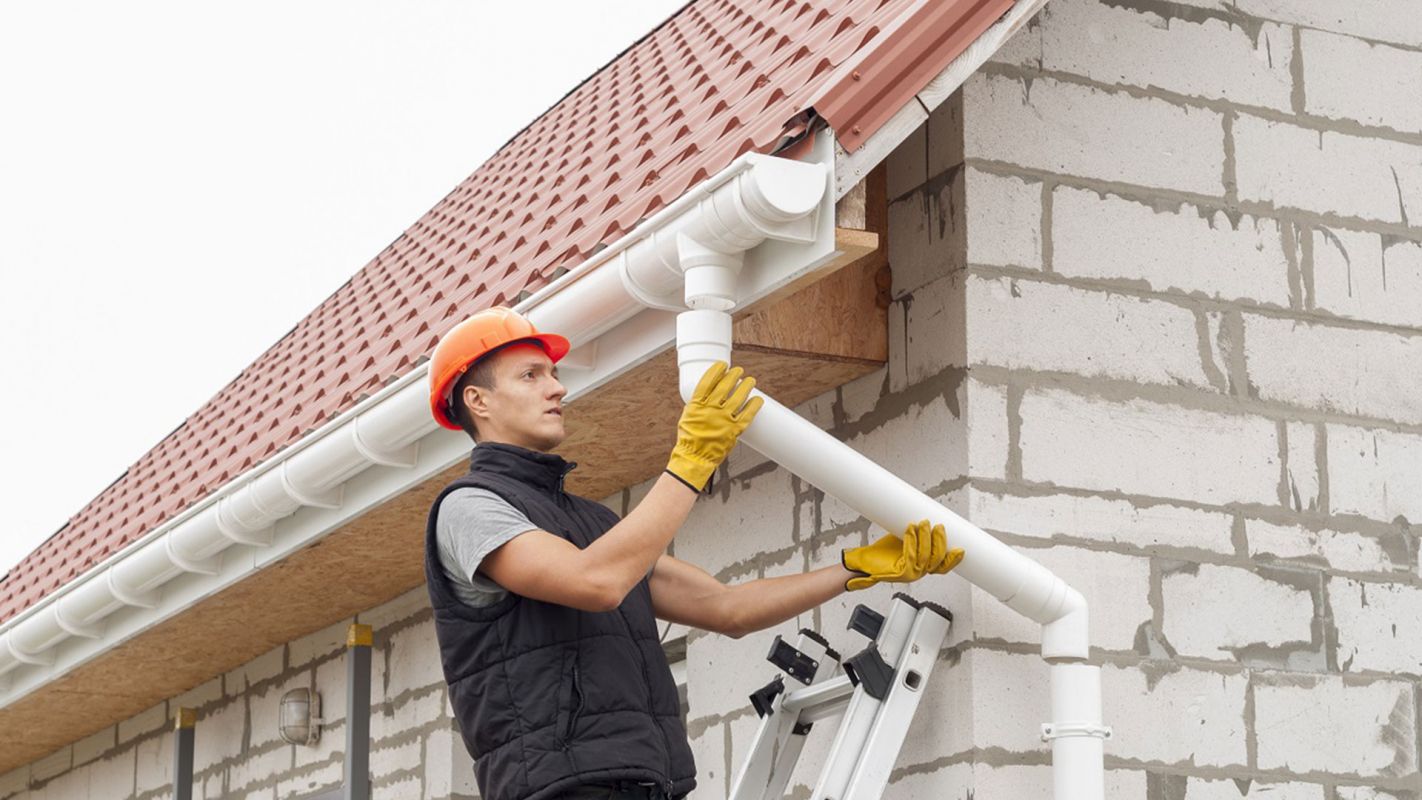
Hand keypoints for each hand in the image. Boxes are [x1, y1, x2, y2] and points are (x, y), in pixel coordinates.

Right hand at [665, 361, 763, 491]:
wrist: (695, 457)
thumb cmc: (689, 438)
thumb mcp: (687, 417)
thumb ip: (698, 405)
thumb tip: (707, 394)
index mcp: (697, 405)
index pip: (708, 381)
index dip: (717, 370)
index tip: (723, 365)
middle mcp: (711, 409)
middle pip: (725, 386)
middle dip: (733, 375)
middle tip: (739, 370)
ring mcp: (723, 419)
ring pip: (739, 397)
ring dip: (746, 386)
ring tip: (750, 380)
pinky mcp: (734, 430)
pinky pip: (747, 415)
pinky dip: (754, 406)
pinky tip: (757, 399)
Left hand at [841, 519, 963, 590]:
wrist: (864, 562)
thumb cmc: (884, 551)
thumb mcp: (905, 539)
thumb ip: (918, 533)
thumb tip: (927, 515)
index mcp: (923, 566)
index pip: (943, 566)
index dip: (953, 559)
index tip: (961, 549)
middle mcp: (919, 572)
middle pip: (937, 560)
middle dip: (940, 542)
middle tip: (939, 526)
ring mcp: (911, 574)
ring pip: (925, 556)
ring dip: (926, 538)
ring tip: (924, 523)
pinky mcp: (901, 573)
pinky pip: (910, 555)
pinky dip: (912, 540)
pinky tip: (910, 529)